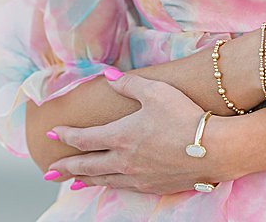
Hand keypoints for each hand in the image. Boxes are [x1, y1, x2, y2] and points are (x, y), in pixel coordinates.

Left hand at [45, 73, 232, 194]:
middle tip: (49, 172)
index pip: (84, 139)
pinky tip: (110, 185)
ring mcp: (140, 177)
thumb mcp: (154, 91)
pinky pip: (124, 188)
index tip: (51, 134)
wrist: (215, 149)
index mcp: (121, 136)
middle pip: (88, 166)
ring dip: (85, 181)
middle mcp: (125, 161)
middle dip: (66, 168)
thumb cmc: (184, 116)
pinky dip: (110, 186)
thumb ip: (127, 84)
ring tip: (73, 184)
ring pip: (104, 181)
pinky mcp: (155, 187)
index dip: (65, 136)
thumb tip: (107, 77)